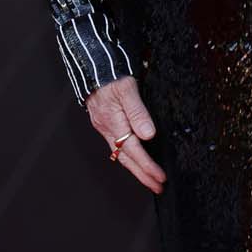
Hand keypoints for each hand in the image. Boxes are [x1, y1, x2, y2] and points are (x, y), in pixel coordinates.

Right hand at [85, 74, 165, 193]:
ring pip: (121, 154)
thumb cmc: (109, 73)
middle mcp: (106, 128)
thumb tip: (148, 134)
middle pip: (126, 159)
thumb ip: (138, 112)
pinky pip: (117, 145)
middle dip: (143, 175)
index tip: (160, 177)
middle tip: (157, 187)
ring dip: (136, 169)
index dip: (147, 166)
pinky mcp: (105, 122)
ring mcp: (104, 126)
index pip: (133, 151)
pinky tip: (134, 159)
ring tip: (149, 179)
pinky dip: (128, 157)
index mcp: (113, 122)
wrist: (91, 64)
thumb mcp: (127, 89)